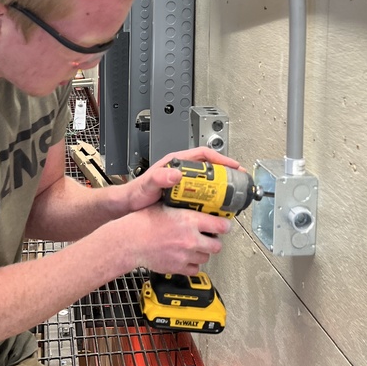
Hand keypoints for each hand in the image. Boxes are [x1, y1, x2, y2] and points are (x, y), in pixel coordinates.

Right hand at [123, 203, 230, 275]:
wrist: (130, 241)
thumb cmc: (143, 222)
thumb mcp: (166, 205)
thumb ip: (183, 207)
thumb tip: (195, 203)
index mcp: (189, 220)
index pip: (221, 225)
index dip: (224, 225)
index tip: (224, 225)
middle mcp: (191, 239)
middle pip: (217, 245)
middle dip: (214, 240)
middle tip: (209, 237)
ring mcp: (186, 255)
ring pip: (206, 257)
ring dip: (202, 252)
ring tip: (194, 246)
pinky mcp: (179, 268)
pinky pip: (195, 269)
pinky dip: (192, 264)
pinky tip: (186, 257)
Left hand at [124, 146, 242, 213]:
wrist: (129, 207)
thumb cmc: (136, 193)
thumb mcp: (148, 184)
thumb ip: (158, 178)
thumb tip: (175, 174)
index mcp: (177, 163)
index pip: (204, 155)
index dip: (221, 159)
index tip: (232, 166)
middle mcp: (182, 172)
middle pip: (210, 170)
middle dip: (226, 175)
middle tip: (237, 183)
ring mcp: (184, 185)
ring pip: (208, 184)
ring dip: (220, 190)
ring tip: (230, 198)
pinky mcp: (183, 197)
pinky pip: (202, 197)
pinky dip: (210, 202)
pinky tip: (214, 210)